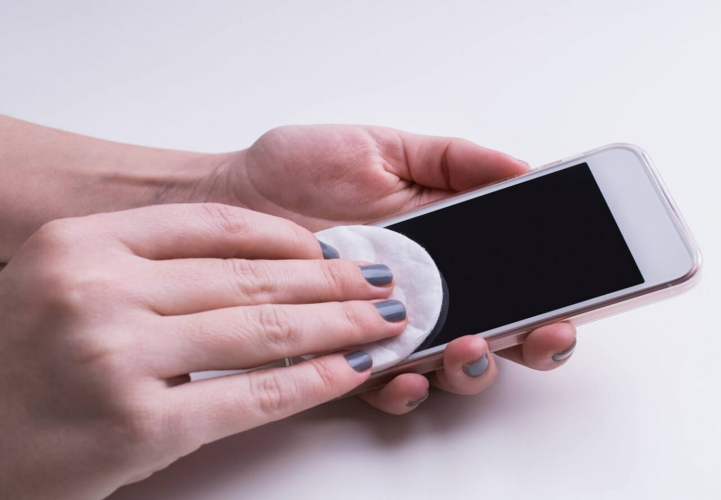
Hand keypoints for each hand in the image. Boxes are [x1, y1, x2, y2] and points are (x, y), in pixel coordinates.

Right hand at [0, 203, 407, 498]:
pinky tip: (350, 370)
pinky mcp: (141, 424)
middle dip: (330, 280)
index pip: (212, 225)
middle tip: (380, 281)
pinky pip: (254, 394)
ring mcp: (118, 356)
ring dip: (337, 324)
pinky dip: (313, 380)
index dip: (286, 236)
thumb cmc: (24, 367)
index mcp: (81, 244)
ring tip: (382, 321)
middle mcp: (97, 290)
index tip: (329, 244)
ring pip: (262, 329)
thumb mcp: (67, 285)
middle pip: (248, 277)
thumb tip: (262, 265)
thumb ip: (147, 267)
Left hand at [205, 125, 578, 413]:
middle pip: (501, 332)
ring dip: (473, 367)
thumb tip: (521, 166)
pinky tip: (405, 373)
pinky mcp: (346, 355)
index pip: (517, 278)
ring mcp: (388, 328)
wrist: (226, 202)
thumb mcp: (381, 148)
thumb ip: (452, 160)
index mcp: (447, 247)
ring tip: (471, 347)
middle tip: (540, 332)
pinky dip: (402, 387)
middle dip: (532, 342)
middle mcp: (426, 294)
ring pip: (451, 367)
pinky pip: (384, 387)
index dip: (555, 295)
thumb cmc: (297, 172)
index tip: (575, 295)